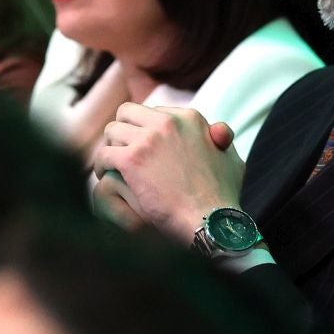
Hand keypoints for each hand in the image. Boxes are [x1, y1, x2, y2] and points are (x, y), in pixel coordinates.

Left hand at [89, 104, 243, 242]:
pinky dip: (101, 166)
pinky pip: (104, 154)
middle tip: (122, 151)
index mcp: (189, 118)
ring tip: (111, 165)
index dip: (145, 130)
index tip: (143, 147)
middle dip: (123, 132)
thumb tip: (218, 129)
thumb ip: (223, 140)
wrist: (209, 221)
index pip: (153, 112)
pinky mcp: (132, 160)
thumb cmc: (222, 197)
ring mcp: (148, 140)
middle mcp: (167, 122)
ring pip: (112, 131)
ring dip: (111, 147)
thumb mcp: (231, 160)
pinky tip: (105, 176)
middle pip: (127, 113)